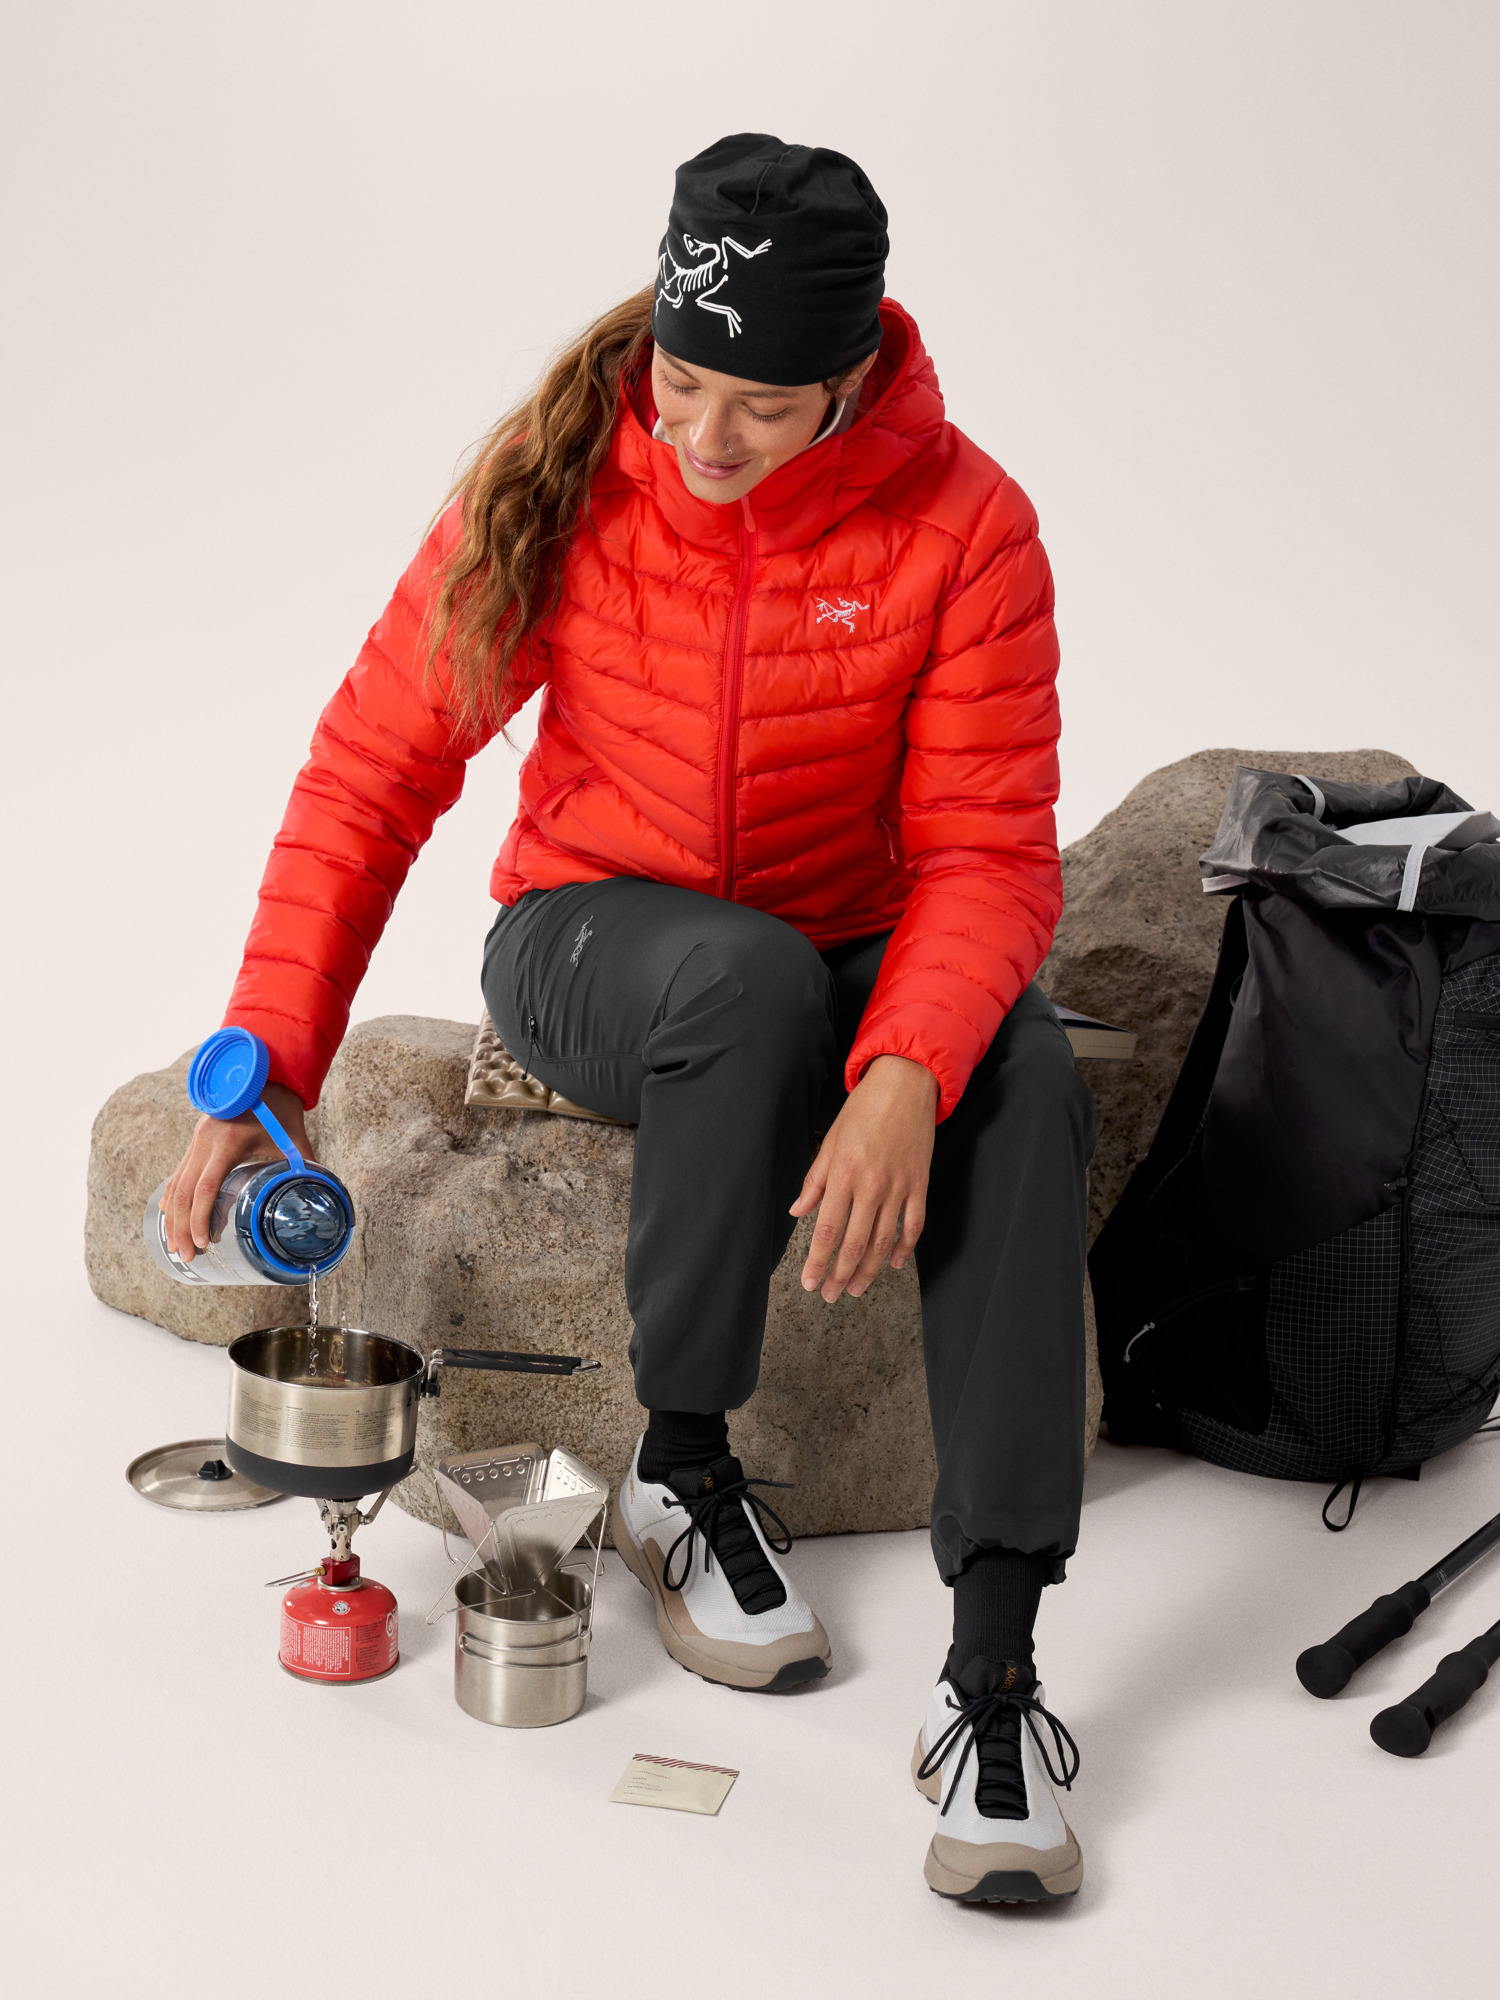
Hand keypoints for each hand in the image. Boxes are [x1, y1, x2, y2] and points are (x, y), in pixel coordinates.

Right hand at [160, 1081, 309, 1260]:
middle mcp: (204, 1142)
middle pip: (183, 1193)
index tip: (203, 1244)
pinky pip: (177, 1173)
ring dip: (173, 1218)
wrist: (263, 1070)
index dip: (200, 1219)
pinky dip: (172, 1198)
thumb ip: (306, 1167)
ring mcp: (196, 1140)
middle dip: (181, 1229)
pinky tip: (169, 1217)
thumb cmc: (281, 1104)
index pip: (205, 1188)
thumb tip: (321, 1196)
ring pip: (175, 1185)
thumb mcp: (295, 1137)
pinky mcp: (196, 1141)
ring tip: (177, 1247)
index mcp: (227, 1144)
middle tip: (187, 1258)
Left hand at [790, 1054, 938, 1302]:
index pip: (826, 1229)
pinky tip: (893, 1264)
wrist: (905, 1084)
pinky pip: (913, 1225)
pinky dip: (904, 1248)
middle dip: (840, 1275)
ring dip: (868, 1270)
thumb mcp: (830, 1140)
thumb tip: (797, 1211)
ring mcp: (899, 1187)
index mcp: (843, 1174)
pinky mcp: (920, 1184)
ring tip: (856, 1289)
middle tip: (830, 1295)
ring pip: (883, 1241)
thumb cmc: (863, 1109)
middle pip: (853, 1243)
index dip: (817, 1261)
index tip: (809, 1282)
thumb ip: (814, 1180)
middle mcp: (871, 1185)